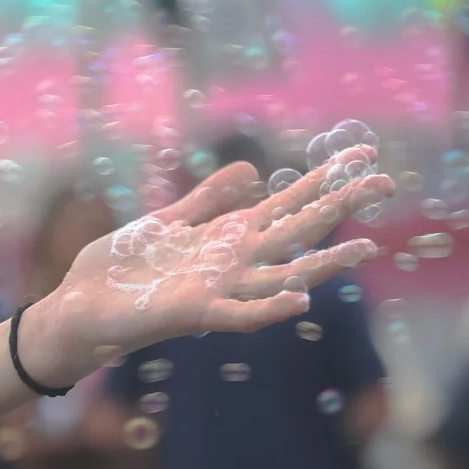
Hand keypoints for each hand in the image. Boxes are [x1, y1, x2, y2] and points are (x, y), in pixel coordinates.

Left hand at [19, 146, 391, 386]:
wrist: (80, 306)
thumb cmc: (122, 269)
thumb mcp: (167, 221)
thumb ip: (209, 200)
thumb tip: (253, 171)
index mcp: (229, 236)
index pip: (290, 202)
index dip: (326, 178)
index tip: (365, 154)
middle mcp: (235, 262)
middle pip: (300, 230)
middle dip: (341, 206)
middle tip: (388, 183)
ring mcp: (220, 289)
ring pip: (283, 274)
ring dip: (324, 264)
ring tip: (366, 249)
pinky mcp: (196, 313)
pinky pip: (242, 314)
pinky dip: (270, 308)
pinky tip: (299, 299)